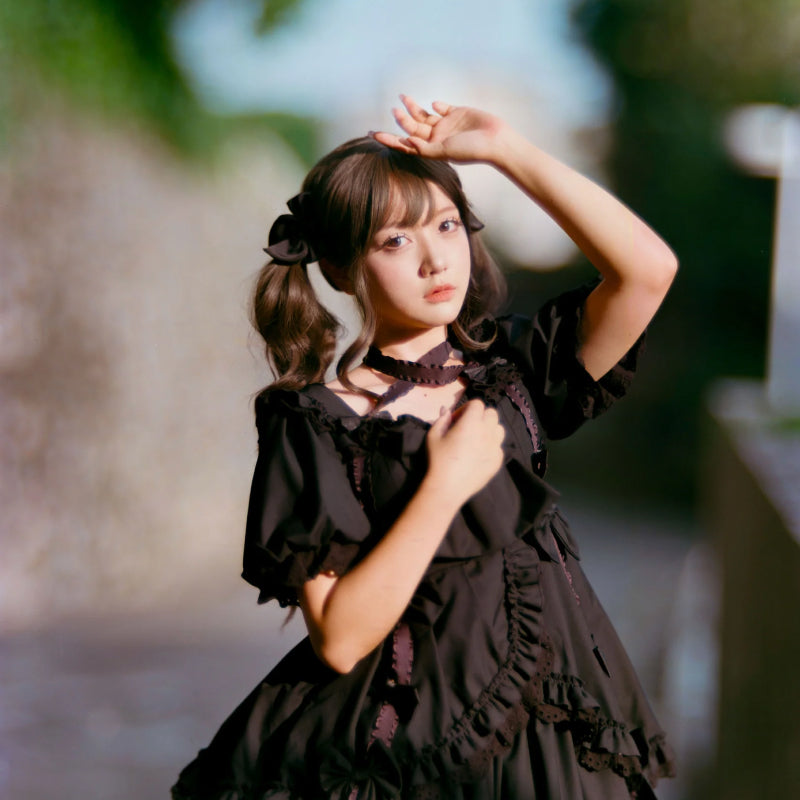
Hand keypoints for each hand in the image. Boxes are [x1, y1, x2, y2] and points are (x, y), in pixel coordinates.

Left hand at [372, 95, 507, 163]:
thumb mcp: (444, 152)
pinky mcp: (457, 113)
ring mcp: (446, 125)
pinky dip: (436, 105)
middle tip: (393, 110)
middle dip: (402, 119)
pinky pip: (442, 108)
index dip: (389, 139)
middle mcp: (437, 137)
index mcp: (431, 149)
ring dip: (413, 107)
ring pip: (424, 115)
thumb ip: (425, 148)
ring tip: (403, 97)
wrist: (494, 140)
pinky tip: (434, 104)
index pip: (405, 144)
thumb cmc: (470, 150)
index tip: (373, 133)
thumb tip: (407, 142)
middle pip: (413, 127)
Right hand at [424, 399, 504, 503]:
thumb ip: (442, 419)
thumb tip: (446, 411)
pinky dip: (491, 446)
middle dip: (480, 416)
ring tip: (477, 439)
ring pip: (499, 429)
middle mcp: (487, 431)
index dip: (466, 408)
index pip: (477, 404)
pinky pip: (498, 446)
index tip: (456, 419)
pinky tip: (478, 455)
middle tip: (468, 427)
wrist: (448, 487)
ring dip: (489, 429)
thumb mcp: (433, 435)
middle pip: (491, 413)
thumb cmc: (438, 459)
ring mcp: (495, 446)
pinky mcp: (498, 460)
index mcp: (471, 422)